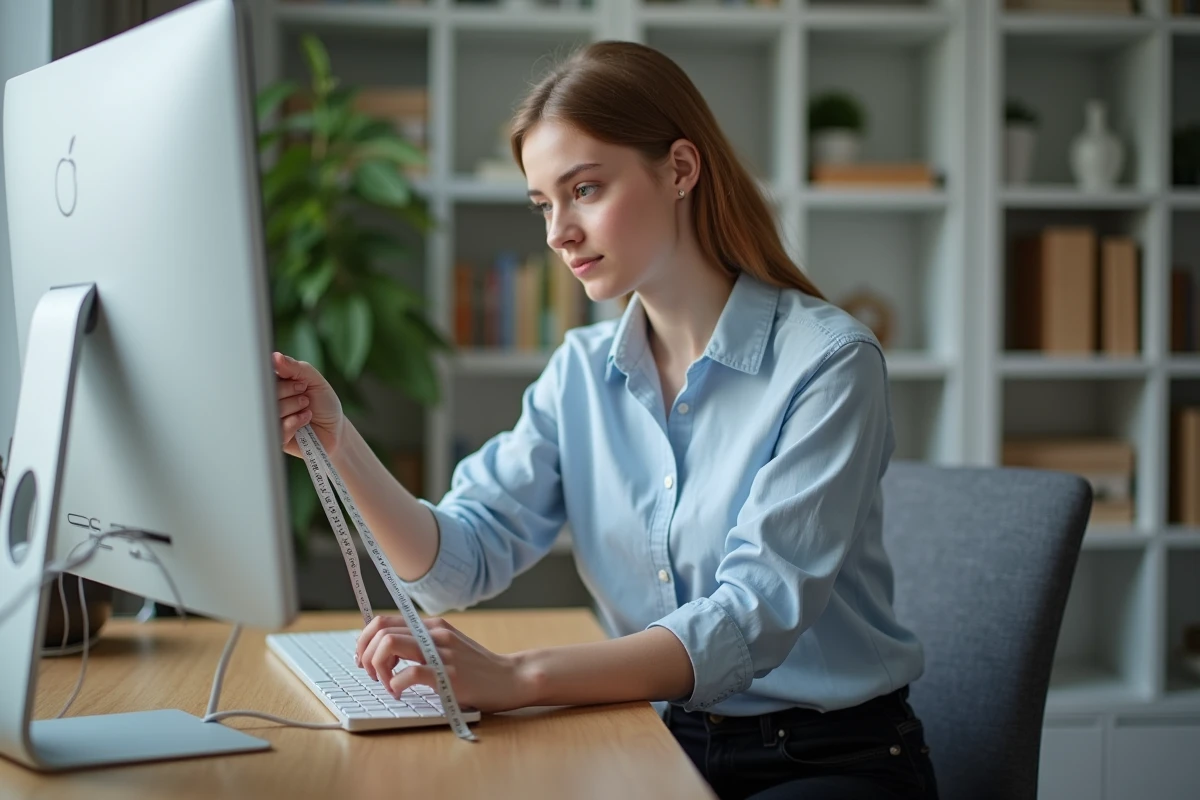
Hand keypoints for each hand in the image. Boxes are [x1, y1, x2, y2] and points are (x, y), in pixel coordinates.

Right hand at [272, 352, 344, 458]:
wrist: (335, 429)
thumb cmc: (323, 402)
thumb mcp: (314, 380)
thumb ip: (294, 367)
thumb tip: (275, 357)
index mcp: (273, 384)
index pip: (264, 376)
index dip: (283, 379)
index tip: (301, 383)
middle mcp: (267, 401)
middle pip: (265, 392)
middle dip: (290, 392)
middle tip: (305, 396)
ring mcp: (269, 419)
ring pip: (271, 410)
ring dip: (294, 407)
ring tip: (306, 408)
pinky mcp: (274, 437)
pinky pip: (277, 428)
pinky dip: (294, 422)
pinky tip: (305, 420)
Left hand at [356, 615, 537, 712]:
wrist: (510, 678)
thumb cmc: (476, 668)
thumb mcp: (448, 646)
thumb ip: (421, 644)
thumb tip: (383, 649)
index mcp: (432, 625)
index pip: (384, 620)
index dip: (364, 640)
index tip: (363, 659)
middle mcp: (434, 634)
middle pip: (381, 631)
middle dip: (366, 654)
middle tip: (372, 674)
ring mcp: (441, 653)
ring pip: (389, 645)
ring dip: (378, 667)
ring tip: (387, 683)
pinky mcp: (448, 675)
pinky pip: (408, 674)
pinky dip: (395, 685)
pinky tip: (400, 693)